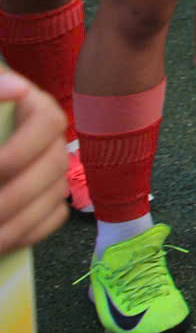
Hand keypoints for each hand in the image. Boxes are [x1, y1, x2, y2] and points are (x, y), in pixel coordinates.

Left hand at [0, 73, 68, 256]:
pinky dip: (29, 233)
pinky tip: (2, 243)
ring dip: (18, 223)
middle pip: (53, 167)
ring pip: (54, 197)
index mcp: (36, 107)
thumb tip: (17, 89)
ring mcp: (53, 170)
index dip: (22, 150)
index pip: (47, 123)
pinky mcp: (50, 197)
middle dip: (14, 197)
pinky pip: (53, 218)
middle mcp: (52, 139)